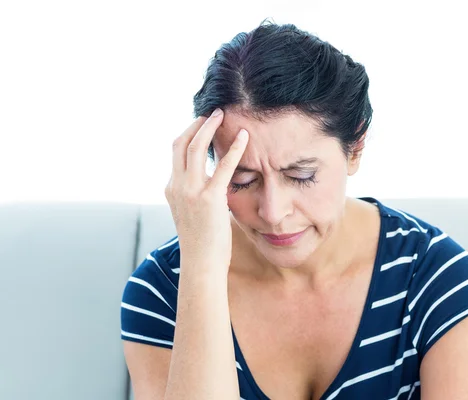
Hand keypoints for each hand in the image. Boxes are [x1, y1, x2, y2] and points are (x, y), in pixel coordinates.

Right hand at [164, 108, 247, 272]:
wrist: (201, 264)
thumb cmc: (202, 243)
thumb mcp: (193, 214)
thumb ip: (198, 195)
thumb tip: (215, 185)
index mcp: (172, 189)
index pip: (176, 155)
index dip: (188, 136)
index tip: (201, 126)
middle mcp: (177, 186)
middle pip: (180, 144)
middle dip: (195, 125)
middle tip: (210, 114)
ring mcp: (191, 191)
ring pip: (195, 148)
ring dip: (208, 128)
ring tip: (221, 115)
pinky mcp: (210, 198)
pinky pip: (223, 166)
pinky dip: (234, 148)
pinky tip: (244, 136)